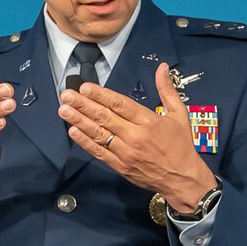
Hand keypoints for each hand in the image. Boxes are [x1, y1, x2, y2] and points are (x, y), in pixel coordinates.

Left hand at [59, 63, 216, 212]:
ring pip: (98, 134)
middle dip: (83, 105)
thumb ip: (167, 90)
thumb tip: (161, 67)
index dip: (101, 95)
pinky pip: (99, 152)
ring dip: (79, 121)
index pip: (120, 104)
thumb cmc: (180, 145)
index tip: (85, 87)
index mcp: (149, 121)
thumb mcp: (179, 114)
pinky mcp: (120, 166)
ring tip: (63, 110)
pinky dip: (85, 142)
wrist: (182, 178)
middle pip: (105, 117)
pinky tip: (73, 131)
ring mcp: (126, 152)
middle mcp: (135, 136)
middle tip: (66, 95)